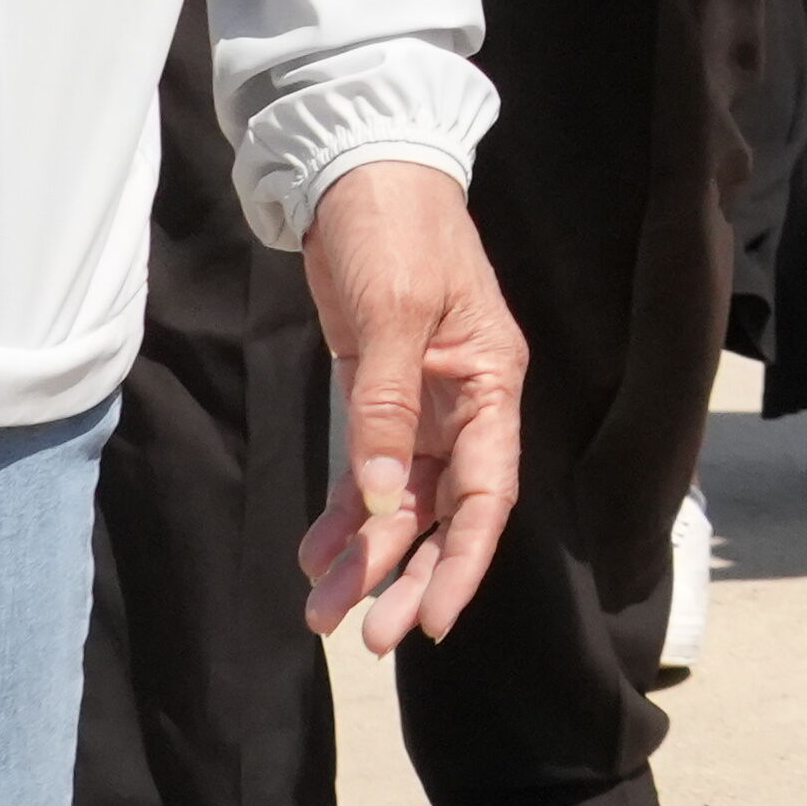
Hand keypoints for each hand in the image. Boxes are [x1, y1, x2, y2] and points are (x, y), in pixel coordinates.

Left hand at [297, 155, 527, 652]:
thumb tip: (386, 500)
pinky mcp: (378, 393)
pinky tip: (315, 556)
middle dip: (408, 576)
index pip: (488, 493)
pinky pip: (370, 472)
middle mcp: (465, 402)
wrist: (359, 169)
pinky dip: (346, 514)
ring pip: (403, 503)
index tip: (433, 621)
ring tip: (321, 613)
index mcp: (491, 382)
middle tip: (368, 636)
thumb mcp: (392, 312)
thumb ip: (386, 407)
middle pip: (445, 512)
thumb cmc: (394, 228)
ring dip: (367, 558)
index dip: (465, 562)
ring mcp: (421, 401)